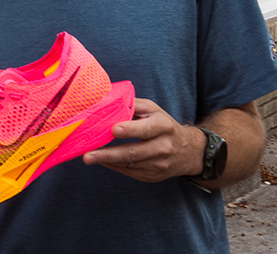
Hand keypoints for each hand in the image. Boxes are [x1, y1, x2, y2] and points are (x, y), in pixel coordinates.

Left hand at [82, 98, 202, 181]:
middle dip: (109, 154)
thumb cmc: (163, 125)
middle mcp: (163, 147)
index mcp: (163, 126)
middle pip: (134, 152)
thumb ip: (133, 105)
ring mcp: (158, 164)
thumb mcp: (153, 110)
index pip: (145, 129)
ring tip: (88, 158)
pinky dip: (113, 166)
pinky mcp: (152, 176)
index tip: (113, 130)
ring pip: (129, 164)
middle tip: (88, 156)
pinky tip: (101, 161)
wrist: (188, 151)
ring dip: (107, 161)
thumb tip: (108, 101)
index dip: (129, 130)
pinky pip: (129, 172)